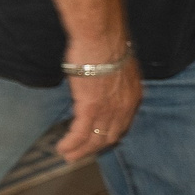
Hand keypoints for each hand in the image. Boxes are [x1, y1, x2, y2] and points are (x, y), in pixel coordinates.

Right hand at [55, 48, 141, 162]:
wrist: (102, 38)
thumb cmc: (107, 43)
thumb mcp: (119, 64)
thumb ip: (114, 78)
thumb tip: (105, 79)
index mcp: (132, 96)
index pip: (123, 123)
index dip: (110, 134)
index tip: (99, 140)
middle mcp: (124, 107)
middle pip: (110, 136)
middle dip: (95, 148)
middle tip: (82, 154)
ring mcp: (108, 110)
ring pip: (95, 139)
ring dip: (81, 150)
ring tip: (69, 156)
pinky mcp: (90, 109)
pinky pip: (80, 133)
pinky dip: (71, 144)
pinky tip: (62, 148)